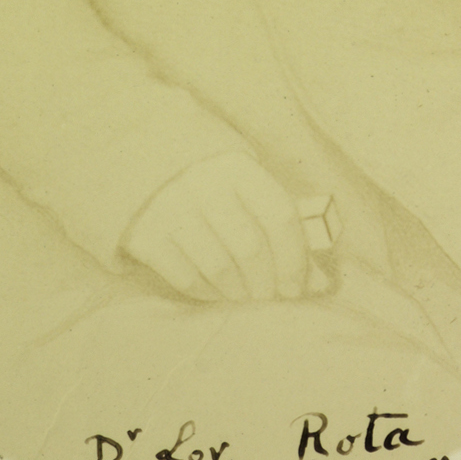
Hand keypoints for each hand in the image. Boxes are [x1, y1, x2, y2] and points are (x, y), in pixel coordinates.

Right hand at [122, 151, 323, 303]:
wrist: (140, 163)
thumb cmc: (211, 185)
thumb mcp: (246, 192)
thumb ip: (281, 230)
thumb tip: (320, 284)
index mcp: (237, 168)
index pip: (280, 216)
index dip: (294, 259)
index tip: (296, 287)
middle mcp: (204, 184)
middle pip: (250, 247)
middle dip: (266, 283)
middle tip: (267, 296)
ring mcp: (171, 208)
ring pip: (218, 266)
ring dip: (238, 292)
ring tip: (243, 295)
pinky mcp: (145, 234)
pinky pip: (185, 277)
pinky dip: (207, 293)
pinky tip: (215, 291)